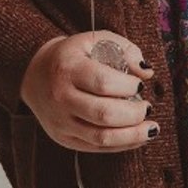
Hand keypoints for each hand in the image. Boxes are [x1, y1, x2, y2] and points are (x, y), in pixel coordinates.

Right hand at [18, 30, 156, 153]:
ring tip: (151, 128)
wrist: (36, 74)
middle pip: (103, 114)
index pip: (102, 82)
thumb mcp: (94, 40)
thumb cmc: (72, 55)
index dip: (127, 86)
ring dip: (132, 135)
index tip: (140, 84)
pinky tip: (137, 137)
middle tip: (147, 107)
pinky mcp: (64, 139)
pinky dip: (122, 145)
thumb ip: (124, 49)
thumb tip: (147, 71)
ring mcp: (61, 122)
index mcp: (67, 68)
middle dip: (134, 114)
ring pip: (101, 138)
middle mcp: (61, 97)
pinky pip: (96, 148)